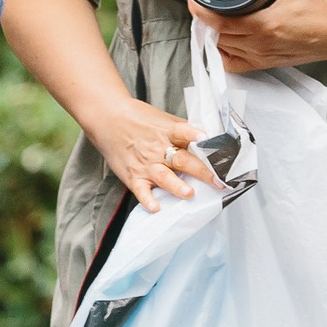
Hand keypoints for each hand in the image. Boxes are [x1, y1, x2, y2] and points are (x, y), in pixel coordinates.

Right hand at [90, 97, 217, 213]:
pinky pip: (141, 190)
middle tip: (218, 181)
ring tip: (189, 193)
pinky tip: (155, 207)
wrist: (109, 119)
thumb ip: (183, 130)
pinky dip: (147, 200)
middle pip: (182, 159)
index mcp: (168, 131)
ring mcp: (146, 164)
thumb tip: (207, 138)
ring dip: (176, 185)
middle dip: (201, 171)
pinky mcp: (133, 176)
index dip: (195, 135)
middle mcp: (158, 148)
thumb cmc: (139, 119)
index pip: (184, 132)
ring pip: (163, 176)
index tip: (208, 139)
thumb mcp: (163, 118)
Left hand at [189, 0, 326, 72]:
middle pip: (217, 35)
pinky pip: (234, 65)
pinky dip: (224, 54)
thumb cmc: (321, 7)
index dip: (201, 11)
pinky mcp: (266, 63)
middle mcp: (261, 43)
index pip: (220, 22)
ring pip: (223, 50)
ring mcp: (262, 56)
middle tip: (204, 2)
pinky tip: (226, 40)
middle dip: (205, 19)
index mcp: (265, 23)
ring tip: (214, 17)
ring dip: (214, 35)